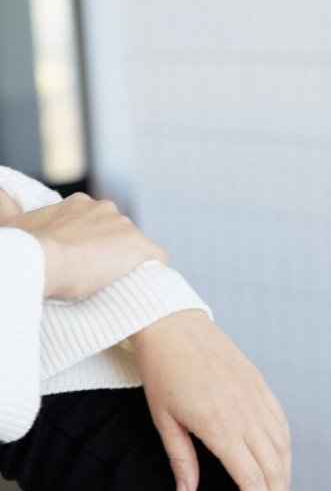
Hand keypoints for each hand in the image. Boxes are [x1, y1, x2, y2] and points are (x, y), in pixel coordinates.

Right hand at [0, 189, 166, 298]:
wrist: (43, 260)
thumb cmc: (26, 246)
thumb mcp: (17, 224)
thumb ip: (13, 213)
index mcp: (80, 203)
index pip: (97, 223)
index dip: (94, 244)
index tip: (87, 260)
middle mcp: (106, 208)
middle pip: (119, 233)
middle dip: (113, 253)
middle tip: (102, 277)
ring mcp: (124, 226)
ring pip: (137, 247)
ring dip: (131, 263)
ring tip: (121, 286)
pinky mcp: (140, 247)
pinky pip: (157, 259)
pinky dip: (153, 272)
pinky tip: (146, 286)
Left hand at [129, 311, 291, 490]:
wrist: (172, 324)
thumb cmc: (162, 372)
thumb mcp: (163, 420)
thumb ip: (181, 460)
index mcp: (219, 426)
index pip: (250, 477)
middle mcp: (244, 414)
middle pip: (272, 466)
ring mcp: (256, 398)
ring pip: (281, 446)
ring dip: (284, 474)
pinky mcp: (260, 385)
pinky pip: (281, 422)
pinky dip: (285, 446)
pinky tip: (282, 460)